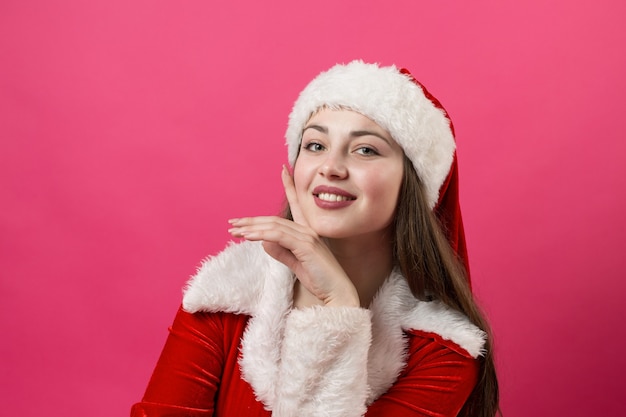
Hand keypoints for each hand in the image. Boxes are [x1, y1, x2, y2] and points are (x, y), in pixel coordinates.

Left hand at [228, 166, 359, 306]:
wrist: (337, 294)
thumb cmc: (321, 280)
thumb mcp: (297, 264)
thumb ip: (282, 252)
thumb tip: (265, 243)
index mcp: (308, 232)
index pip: (296, 204)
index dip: (290, 186)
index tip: (283, 170)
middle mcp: (308, 230)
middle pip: (275, 219)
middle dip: (252, 220)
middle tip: (232, 223)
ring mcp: (308, 237)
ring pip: (274, 226)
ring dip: (251, 228)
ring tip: (234, 231)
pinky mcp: (306, 246)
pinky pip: (278, 236)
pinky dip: (261, 234)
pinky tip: (247, 237)